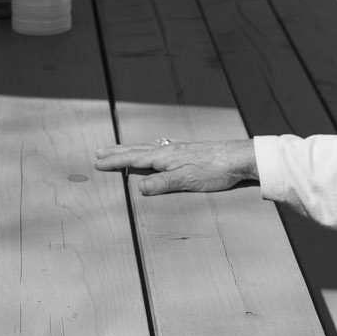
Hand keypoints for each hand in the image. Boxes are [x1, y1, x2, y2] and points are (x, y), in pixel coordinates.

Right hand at [93, 139, 256, 194]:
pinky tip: (153, 150)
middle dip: (117, 152)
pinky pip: (160, 148)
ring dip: (130, 149)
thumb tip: (139, 188)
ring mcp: (178, 149)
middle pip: (137, 150)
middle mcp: (169, 150)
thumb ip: (163, 184)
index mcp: (165, 157)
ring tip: (119, 149)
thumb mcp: (188, 180)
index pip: (133, 159)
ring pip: (147, 148)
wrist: (239, 157)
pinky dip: (148, 149)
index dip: (114, 162)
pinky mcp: (188, 151)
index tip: (97, 163)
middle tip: (98, 151)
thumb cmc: (215, 170)